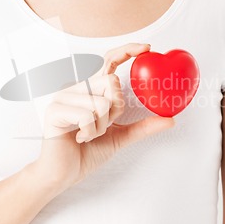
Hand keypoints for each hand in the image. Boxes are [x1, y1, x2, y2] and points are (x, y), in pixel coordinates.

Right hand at [35, 42, 175, 189]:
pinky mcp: (54, 110)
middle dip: (115, 109)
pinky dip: (89, 132)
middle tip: (102, 126)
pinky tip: (79, 138)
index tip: (147, 48)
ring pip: (101, 101)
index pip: (109, 62)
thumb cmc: (87, 153)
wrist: (63, 175)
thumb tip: (170, 119)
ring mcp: (63, 97)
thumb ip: (143, 126)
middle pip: (111, 82)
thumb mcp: (121, 137)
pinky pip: (86, 115)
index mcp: (90, 90)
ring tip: (87, 135)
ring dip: (101, 126)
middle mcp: (76, 88)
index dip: (127, 51)